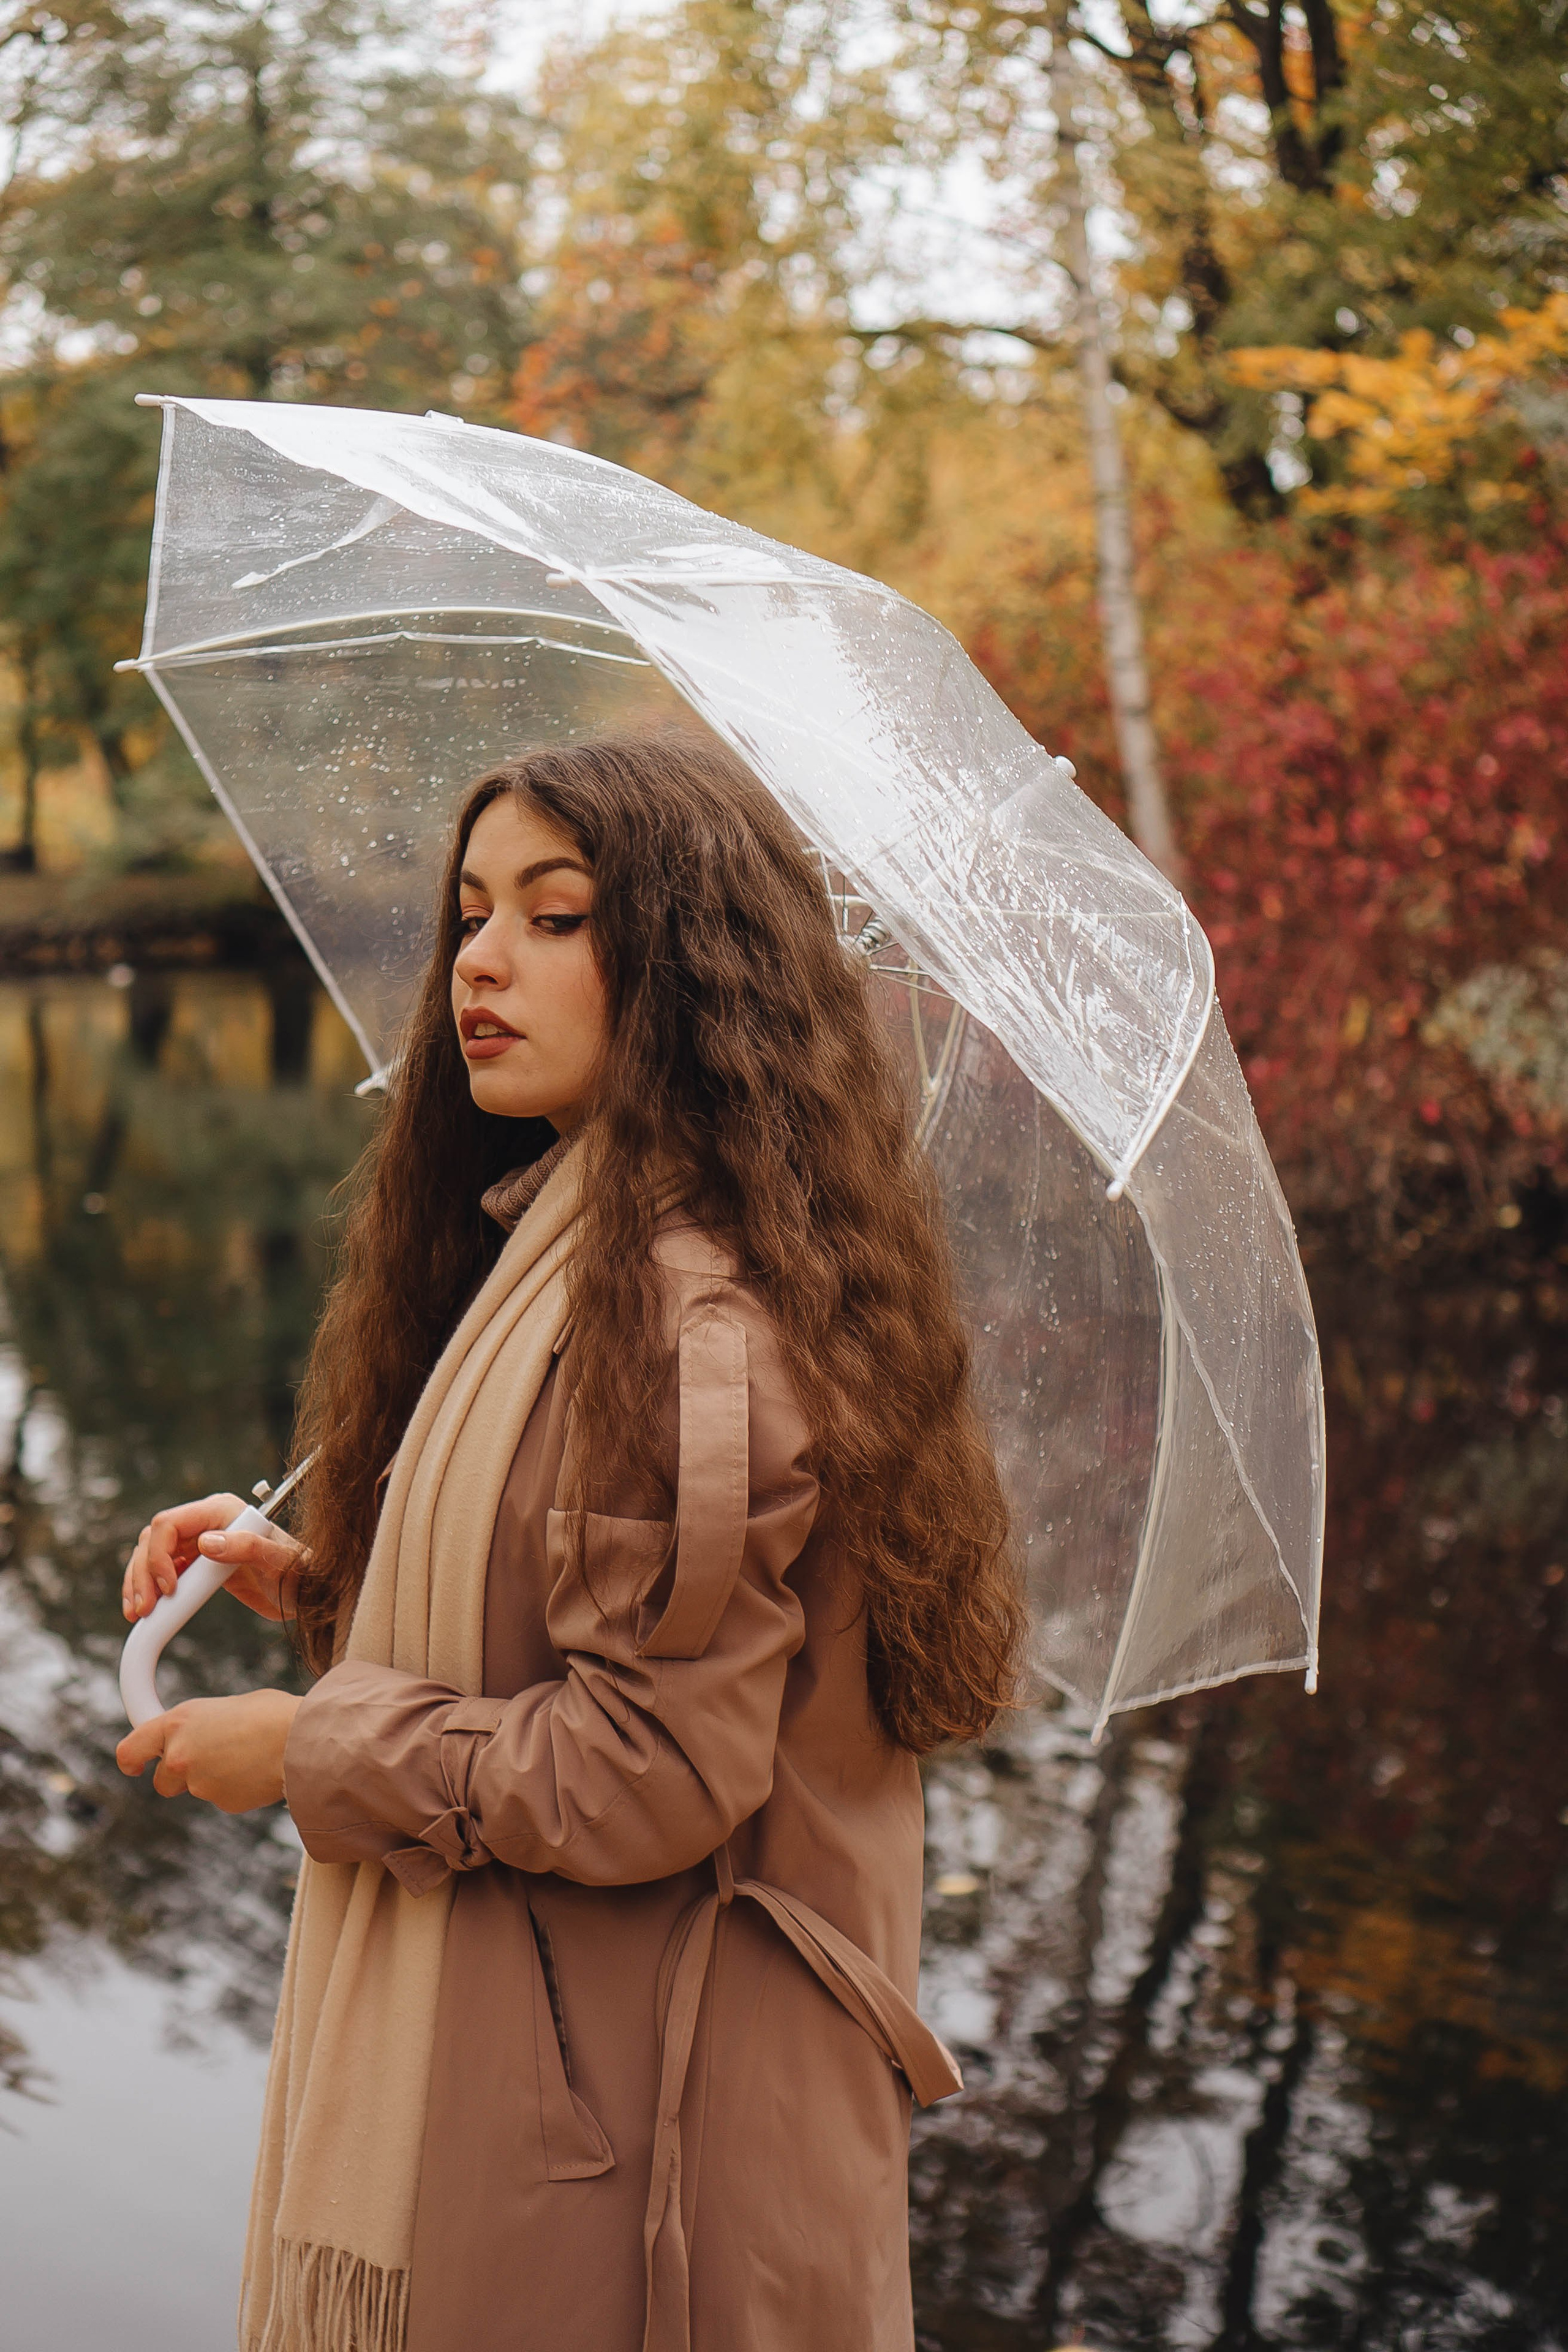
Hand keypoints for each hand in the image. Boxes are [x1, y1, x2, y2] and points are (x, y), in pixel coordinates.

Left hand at [116, 1690, 301, 1811]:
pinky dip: (237, 1788)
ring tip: (250, 1757)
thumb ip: (204, 1726)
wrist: (302, 1738)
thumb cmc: (272, 1713)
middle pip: (164, 1779)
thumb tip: (206, 1735)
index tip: (133, 1766)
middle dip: (182, 1774)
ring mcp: (200, 1783)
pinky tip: (259, 1771)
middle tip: (212, 1758)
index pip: (131, 1748)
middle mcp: (180, 1755)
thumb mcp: (228, 1708)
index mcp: (178, 1722)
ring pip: (198, 1788)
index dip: (131, 1760)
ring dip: (216, 1778)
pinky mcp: (222, 1803)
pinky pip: (224, 1797)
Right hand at [122, 1493, 303, 1624]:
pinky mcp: (199, 1567)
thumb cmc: (302, 1574)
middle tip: (143, 1609)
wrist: (309, 1595)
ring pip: (151, 1557)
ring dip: (139, 1584)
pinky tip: (145, 1613)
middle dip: (143, 1574)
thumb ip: (248, 1548)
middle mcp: (206, 1523)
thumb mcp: (280, 1562)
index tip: (168, 1589)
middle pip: (153, 1541)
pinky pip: (162, 1574)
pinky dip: (149, 1591)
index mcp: (223, 1511)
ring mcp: (200, 1545)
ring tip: (138, 1614)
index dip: (159, 1556)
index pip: (170, 1524)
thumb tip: (206, 1543)